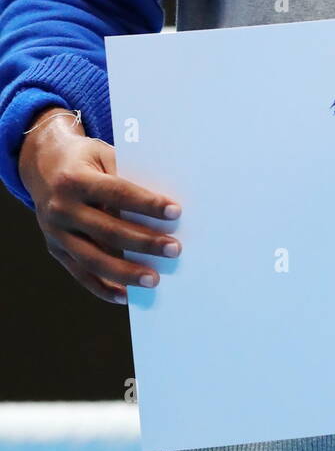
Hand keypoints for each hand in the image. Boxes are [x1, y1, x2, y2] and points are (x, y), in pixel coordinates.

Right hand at [17, 107, 182, 303]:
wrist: (42, 165)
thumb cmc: (85, 159)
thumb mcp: (102, 154)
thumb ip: (126, 176)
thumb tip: (161, 206)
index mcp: (75, 179)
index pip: (117, 193)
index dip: (146, 204)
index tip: (175, 212)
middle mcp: (61, 208)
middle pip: (107, 230)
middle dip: (144, 242)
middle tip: (174, 249)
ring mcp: (55, 232)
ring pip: (93, 258)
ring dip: (126, 272)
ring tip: (154, 279)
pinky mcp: (55, 249)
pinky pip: (80, 273)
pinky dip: (102, 287)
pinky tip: (125, 295)